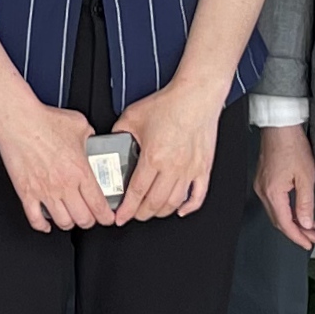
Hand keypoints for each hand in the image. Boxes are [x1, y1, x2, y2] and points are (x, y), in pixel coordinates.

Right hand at [0, 98, 112, 233]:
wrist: (18, 120)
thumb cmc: (44, 120)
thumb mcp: (80, 125)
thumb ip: (90, 137)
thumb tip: (92, 140)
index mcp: (80, 171)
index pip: (99, 204)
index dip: (106, 216)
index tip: (108, 217)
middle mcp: (64, 185)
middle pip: (83, 218)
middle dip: (90, 221)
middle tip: (91, 217)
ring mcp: (44, 191)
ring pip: (62, 222)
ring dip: (69, 223)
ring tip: (71, 218)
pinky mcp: (26, 192)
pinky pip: (35, 218)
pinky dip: (42, 225)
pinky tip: (46, 223)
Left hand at [110, 76, 226, 222]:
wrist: (196, 96)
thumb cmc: (169, 104)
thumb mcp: (133, 116)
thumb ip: (119, 132)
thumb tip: (111, 143)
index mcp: (154, 156)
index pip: (137, 192)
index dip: (127, 209)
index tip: (120, 217)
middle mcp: (172, 167)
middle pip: (155, 202)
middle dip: (141, 213)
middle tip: (134, 215)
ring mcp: (190, 169)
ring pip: (174, 202)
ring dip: (161, 211)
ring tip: (151, 211)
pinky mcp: (203, 167)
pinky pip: (198, 195)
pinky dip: (189, 207)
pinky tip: (180, 210)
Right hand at [255, 122, 314, 253]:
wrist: (280, 128)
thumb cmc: (291, 146)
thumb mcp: (306, 177)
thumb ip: (305, 203)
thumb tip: (305, 223)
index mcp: (273, 192)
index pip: (285, 224)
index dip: (298, 237)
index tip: (308, 243)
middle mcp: (263, 191)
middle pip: (279, 221)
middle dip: (296, 232)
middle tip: (310, 238)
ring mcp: (261, 185)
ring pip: (276, 212)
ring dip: (292, 221)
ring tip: (308, 226)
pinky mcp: (263, 180)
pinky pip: (273, 202)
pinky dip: (286, 210)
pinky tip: (296, 210)